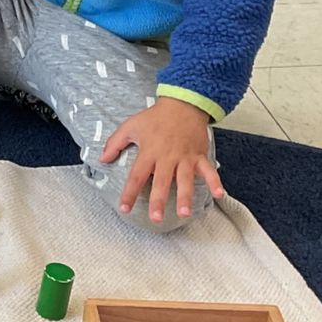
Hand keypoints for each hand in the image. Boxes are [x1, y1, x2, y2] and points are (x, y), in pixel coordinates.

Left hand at [100, 96, 226, 224]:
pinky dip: (215, 181)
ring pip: (185, 179)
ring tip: (184, 213)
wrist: (182, 104)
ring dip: (185, 197)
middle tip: (156, 218)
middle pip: (161, 181)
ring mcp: (185, 157)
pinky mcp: (199, 155)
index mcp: (149, 151)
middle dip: (158, 200)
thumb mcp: (130, 126)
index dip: (129, 192)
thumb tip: (102, 159)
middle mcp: (167, 157)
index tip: (124, 208)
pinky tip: (219, 194)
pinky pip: (208, 170)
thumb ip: (114, 143)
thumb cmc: (155, 117)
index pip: (136, 175)